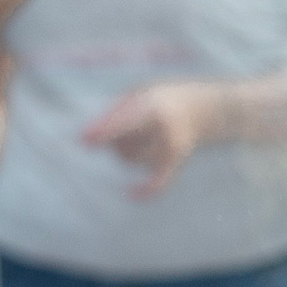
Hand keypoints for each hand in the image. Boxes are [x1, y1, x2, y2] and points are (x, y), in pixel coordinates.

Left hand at [84, 81, 223, 194]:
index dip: (103, 131)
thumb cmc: (160, 99)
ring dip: (123, 152)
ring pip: (130, 159)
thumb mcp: (138, 92)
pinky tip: (131, 194)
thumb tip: (87, 138)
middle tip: (121, 128)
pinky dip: (147, 190)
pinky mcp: (175, 162)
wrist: (202, 109)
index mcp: (153, 106)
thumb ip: (114, 112)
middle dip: (112, 140)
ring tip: (135, 137)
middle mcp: (163, 129)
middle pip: (122, 144)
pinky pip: (159, 182)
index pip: (124, 121)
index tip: (83, 139)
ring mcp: (171, 148)